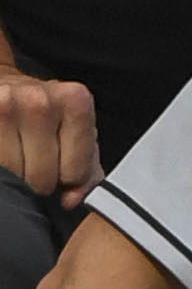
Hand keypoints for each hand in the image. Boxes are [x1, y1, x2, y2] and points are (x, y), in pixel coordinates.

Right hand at [0, 70, 92, 202]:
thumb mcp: (76, 136)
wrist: (8, 88)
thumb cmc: (47, 115)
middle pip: (41, 175)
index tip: (62, 174)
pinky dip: (3, 168)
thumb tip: (71, 200)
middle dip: (40, 182)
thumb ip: (86, 171)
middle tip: (35, 168)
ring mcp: (3, 104)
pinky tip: (7, 158)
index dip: (67, 180)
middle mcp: (38, 99)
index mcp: (74, 100)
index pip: (74, 170)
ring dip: (16, 176)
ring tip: (20, 161)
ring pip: (13, 172)